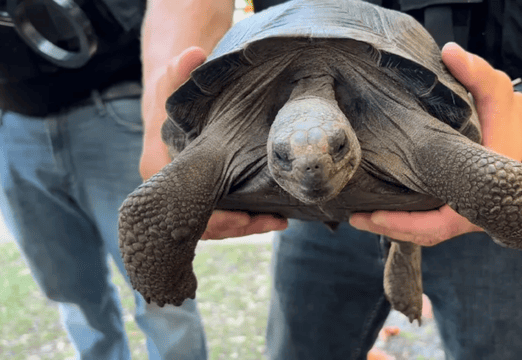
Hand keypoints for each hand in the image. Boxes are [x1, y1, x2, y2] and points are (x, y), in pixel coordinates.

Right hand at [140, 47, 287, 239]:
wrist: (166, 103)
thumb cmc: (168, 95)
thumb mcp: (171, 80)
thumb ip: (179, 70)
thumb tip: (193, 53)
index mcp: (157, 171)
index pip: (184, 208)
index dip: (214, 218)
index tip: (243, 218)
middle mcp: (169, 190)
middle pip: (203, 223)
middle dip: (238, 227)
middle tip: (272, 221)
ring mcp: (186, 196)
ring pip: (215, 224)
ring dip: (247, 226)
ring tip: (279, 221)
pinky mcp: (202, 195)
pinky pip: (222, 215)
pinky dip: (246, 218)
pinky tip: (273, 215)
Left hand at [350, 43, 521, 246]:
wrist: (518, 128)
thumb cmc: (506, 114)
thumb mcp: (496, 90)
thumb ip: (477, 72)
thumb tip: (450, 52)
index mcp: (483, 194)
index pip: (443, 222)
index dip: (408, 224)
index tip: (376, 217)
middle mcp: (474, 210)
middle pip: (428, 234)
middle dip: (391, 229)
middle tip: (356, 218)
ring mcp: (463, 211)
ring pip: (425, 231)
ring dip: (392, 228)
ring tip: (357, 216)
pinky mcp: (453, 205)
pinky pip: (426, 221)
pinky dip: (401, 219)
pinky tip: (374, 210)